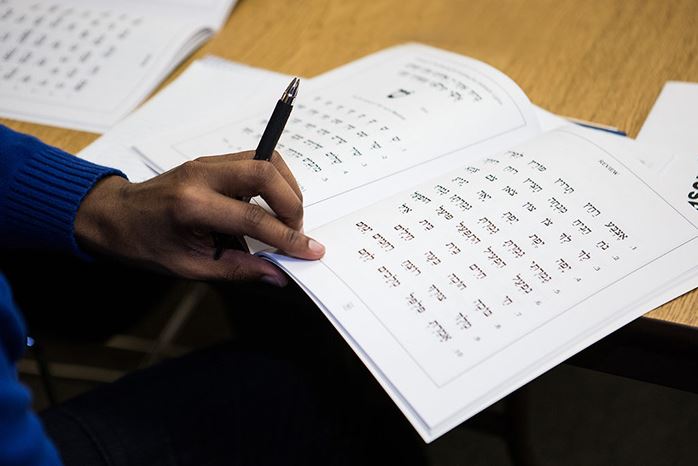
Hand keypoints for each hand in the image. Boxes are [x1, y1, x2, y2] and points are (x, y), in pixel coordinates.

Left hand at [74, 151, 324, 285]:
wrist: (112, 215)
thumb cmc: (143, 244)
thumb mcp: (189, 266)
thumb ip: (238, 270)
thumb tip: (278, 275)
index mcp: (192, 206)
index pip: (254, 220)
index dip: (288, 238)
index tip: (311, 251)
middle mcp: (202, 176)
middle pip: (266, 172)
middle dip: (292, 203)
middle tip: (295, 231)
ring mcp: (206, 162)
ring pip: (264, 159)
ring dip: (285, 188)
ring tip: (286, 218)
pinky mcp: (210, 160)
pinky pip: (254, 160)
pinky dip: (271, 181)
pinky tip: (268, 205)